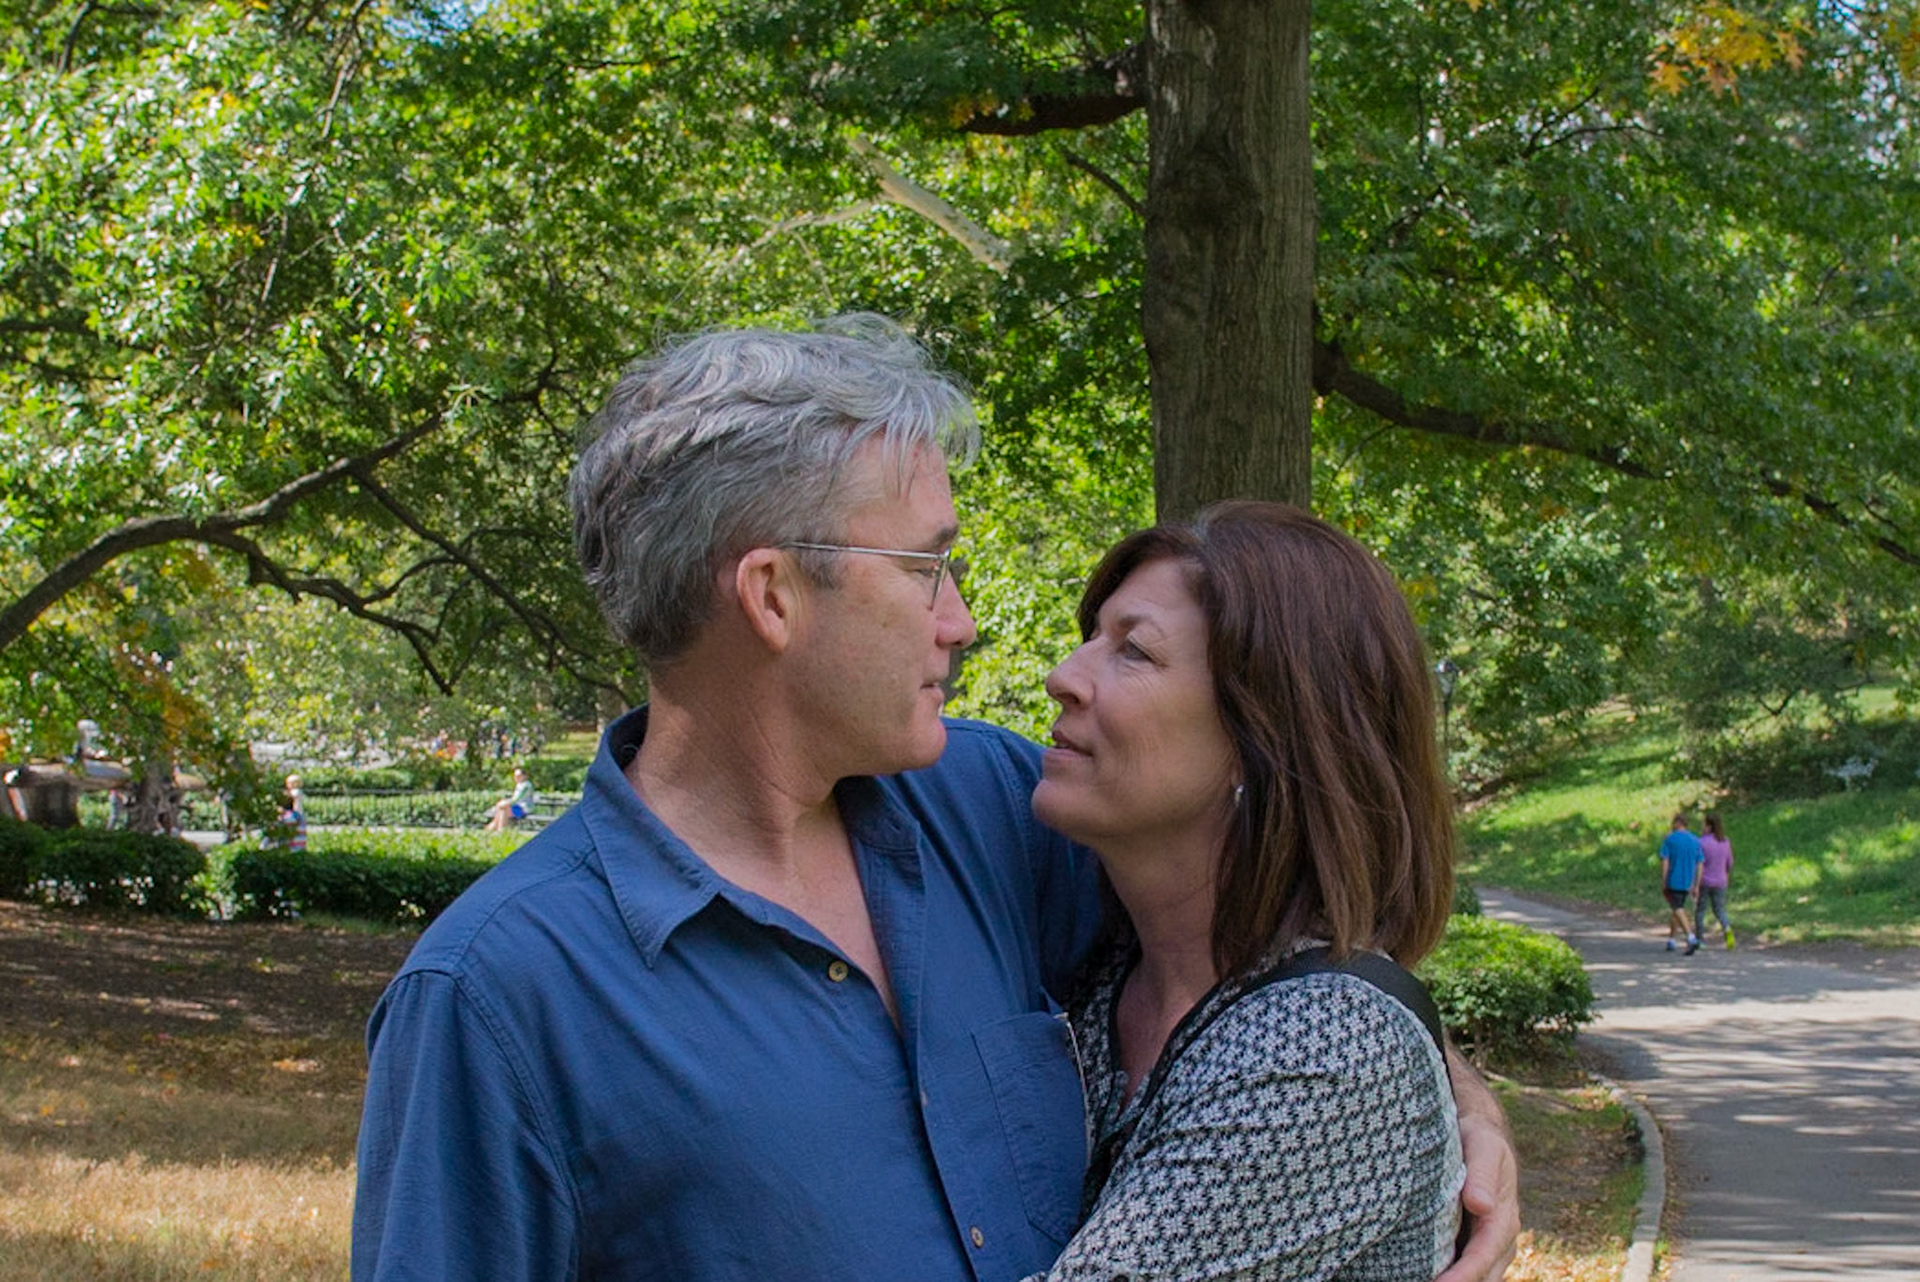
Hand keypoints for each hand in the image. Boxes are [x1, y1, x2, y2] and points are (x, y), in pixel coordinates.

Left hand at [1436, 1049, 1519, 1281]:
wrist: (1478, 1136)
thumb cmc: (1480, 1139)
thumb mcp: (1484, 1147)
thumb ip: (1482, 1174)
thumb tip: (1480, 1205)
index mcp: (1503, 1218)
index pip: (1483, 1255)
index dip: (1464, 1274)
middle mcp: (1497, 1239)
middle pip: (1480, 1276)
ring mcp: (1482, 1244)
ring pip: (1472, 1276)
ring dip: (1449, 1280)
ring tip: (1411, 1280)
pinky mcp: (1465, 1243)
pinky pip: (1456, 1265)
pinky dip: (1443, 1273)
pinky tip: (1413, 1272)